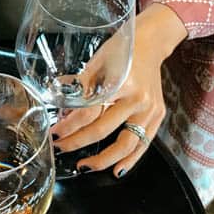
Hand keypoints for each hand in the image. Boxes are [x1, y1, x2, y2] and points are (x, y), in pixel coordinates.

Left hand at [51, 4, 186, 176]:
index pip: (88, 113)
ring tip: (84, 167)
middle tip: (61, 150)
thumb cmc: (121, 51)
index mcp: (120, 83)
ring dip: (103, 160)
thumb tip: (62, 114)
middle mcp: (137, 100)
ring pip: (126, 144)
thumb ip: (80, 88)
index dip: (69, 127)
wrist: (151, 44)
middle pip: (102, 130)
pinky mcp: (158, 116)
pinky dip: (130, 160)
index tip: (55, 135)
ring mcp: (150, 110)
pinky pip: (143, 144)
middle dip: (77, 143)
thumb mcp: (96, 63)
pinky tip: (116, 170)